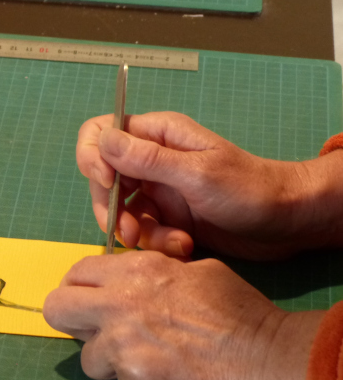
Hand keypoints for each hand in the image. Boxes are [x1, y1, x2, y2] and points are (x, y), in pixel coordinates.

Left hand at [43, 251, 321, 379]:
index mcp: (134, 269)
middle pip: (56, 308)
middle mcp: (119, 300)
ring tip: (145, 362)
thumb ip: (157, 273)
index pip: (77, 271)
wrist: (267, 358)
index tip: (88, 301)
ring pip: (87, 357)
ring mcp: (121, 340)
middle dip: (71, 321)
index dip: (78, 288)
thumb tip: (136, 282)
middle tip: (94, 332)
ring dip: (110, 363)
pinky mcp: (133, 376)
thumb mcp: (197, 272)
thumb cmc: (240, 312)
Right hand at [76, 111, 335, 259]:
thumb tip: (103, 141)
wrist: (287, 223)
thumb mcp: (196, 173)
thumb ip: (147, 159)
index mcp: (157, 135)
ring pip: (119, 210)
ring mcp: (157, 189)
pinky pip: (142, 230)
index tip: (107, 183)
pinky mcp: (166, 217)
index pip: (101, 133)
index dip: (93, 157)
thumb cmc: (250, 189)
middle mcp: (151, 160)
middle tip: (127, 231)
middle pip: (102, 178)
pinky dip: (157, 242)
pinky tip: (183, 246)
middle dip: (110, 208)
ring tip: (171, 242)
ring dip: (138, 231)